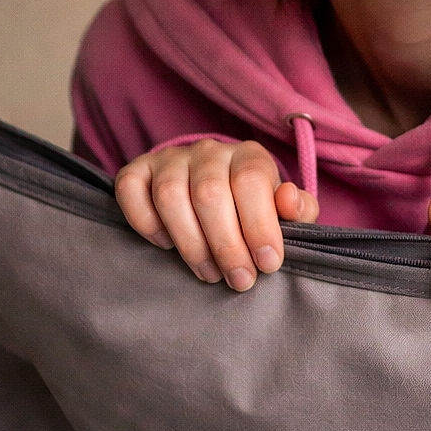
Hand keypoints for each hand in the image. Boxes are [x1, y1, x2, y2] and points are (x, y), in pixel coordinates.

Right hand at [115, 139, 318, 290]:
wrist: (216, 194)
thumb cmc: (254, 209)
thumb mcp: (284, 211)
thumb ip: (299, 209)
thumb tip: (289, 201)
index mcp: (248, 154)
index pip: (251, 180)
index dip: (259, 224)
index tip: (269, 264)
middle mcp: (209, 151)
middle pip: (210, 193)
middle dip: (226, 244)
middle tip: (239, 280)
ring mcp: (170, 158)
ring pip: (170, 196)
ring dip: (190, 243)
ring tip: (209, 273)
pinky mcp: (138, 170)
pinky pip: (131, 190)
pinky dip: (145, 222)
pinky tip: (166, 244)